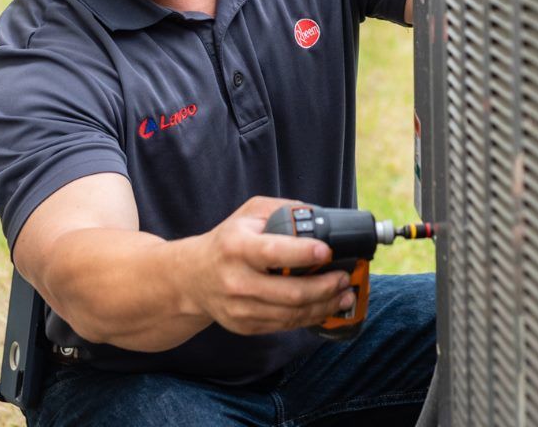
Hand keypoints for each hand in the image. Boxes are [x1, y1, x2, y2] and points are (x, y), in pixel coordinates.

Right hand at [185, 196, 354, 335]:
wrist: (192, 277)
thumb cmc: (228, 241)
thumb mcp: (249, 214)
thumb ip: (283, 210)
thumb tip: (319, 218)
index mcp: (236, 248)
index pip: (273, 253)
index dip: (303, 254)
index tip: (327, 251)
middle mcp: (237, 281)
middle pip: (290, 293)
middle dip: (326, 287)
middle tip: (344, 277)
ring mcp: (240, 308)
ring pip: (292, 314)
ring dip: (325, 305)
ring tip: (345, 294)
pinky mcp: (245, 326)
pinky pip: (285, 325)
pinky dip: (310, 317)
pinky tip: (326, 306)